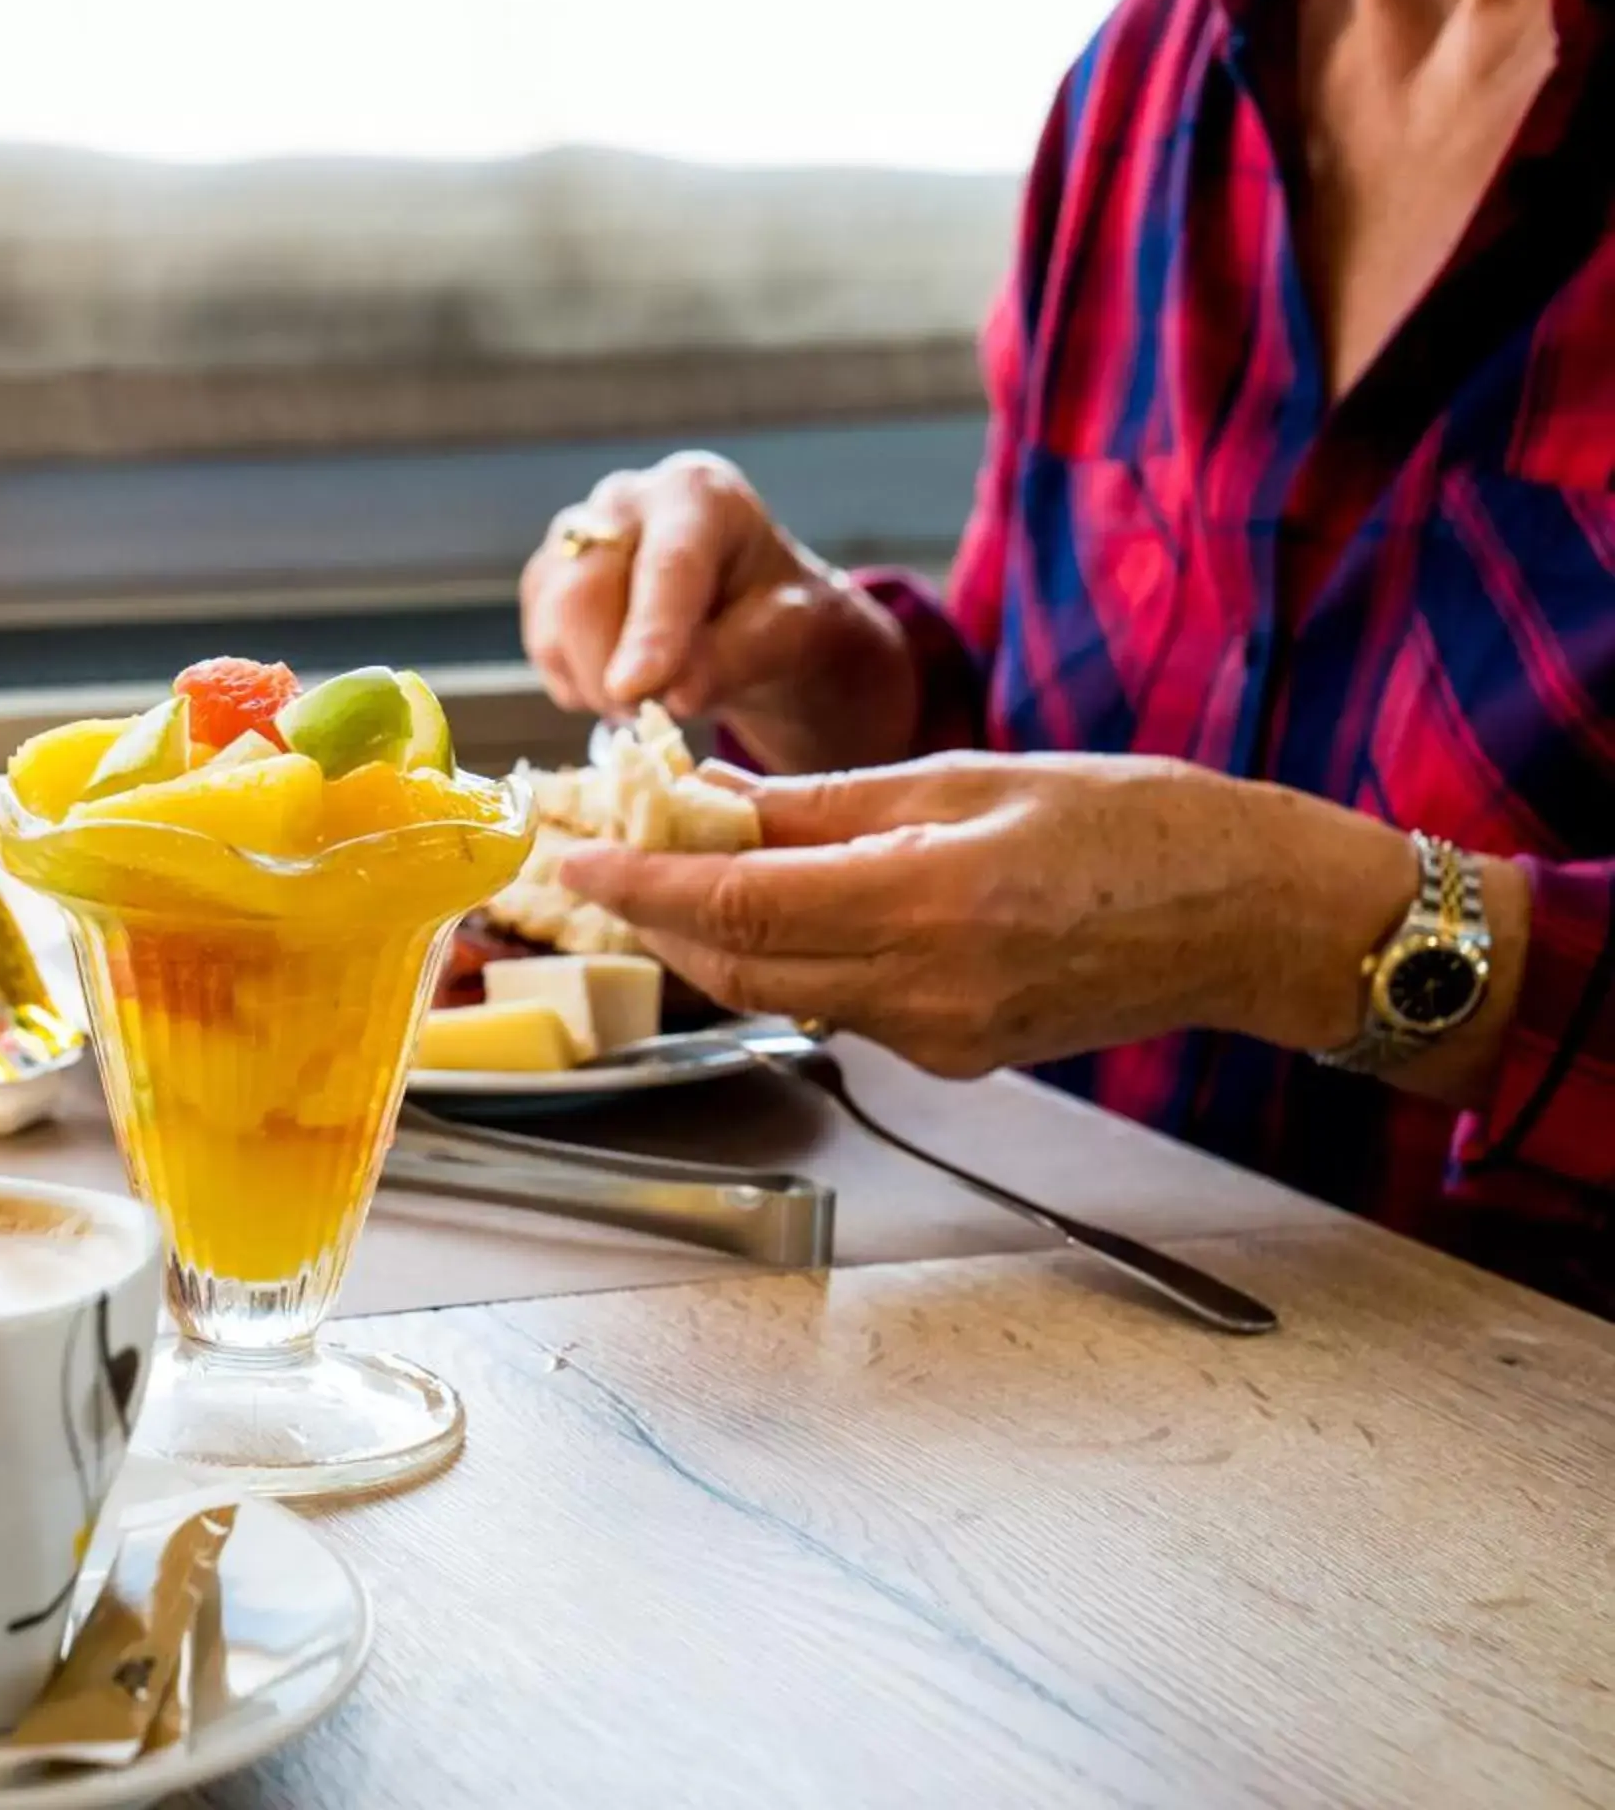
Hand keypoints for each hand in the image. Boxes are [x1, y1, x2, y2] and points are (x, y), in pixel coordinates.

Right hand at [518, 450, 919, 772]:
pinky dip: (575, 683)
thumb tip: (675, 694)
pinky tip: (620, 681)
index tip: (636, 689)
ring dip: (594, 684)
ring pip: (552, 623)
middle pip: (586, 592)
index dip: (651, 630)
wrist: (752, 612)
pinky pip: (540, 645)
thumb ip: (739, 657)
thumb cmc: (777, 613)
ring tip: (646, 699)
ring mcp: (574, 536)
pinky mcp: (546, 578)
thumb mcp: (791, 633)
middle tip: (652, 714)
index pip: (668, 564)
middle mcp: (624, 500)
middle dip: (612, 670)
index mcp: (696, 493)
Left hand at [558, 753, 1449, 1079]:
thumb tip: (716, 796)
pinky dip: (786, 958)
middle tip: (596, 866)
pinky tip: (772, 910)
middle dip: (654, 918)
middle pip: (739, 963)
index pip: (739, 902)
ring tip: (664, 878)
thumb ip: (829, 801)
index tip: (576, 857)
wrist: (1256, 916)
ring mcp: (940, 1038)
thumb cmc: (1141, 823)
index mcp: (932, 903)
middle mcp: (927, 989)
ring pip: (782, 990)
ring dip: (712, 939)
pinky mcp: (955, 1057)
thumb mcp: (969, 777)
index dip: (642, 883)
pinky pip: (839, 1005)